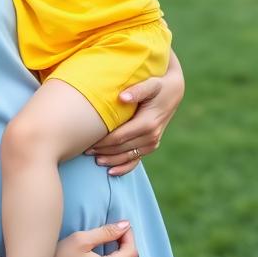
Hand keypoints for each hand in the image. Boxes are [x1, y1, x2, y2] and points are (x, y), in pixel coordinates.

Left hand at [88, 50, 184, 175]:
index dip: (102, 142)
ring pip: (128, 156)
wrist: (173, 91)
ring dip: (111, 160)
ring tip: (94, 160)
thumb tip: (122, 97)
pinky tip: (111, 172)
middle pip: (121, 148)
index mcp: (148, 123)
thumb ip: (138, 90)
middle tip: (84, 150)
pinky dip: (124, 167)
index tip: (87, 142)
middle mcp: (151, 136)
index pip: (119, 137)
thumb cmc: (158, 85)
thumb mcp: (151, 84)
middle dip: (103, 151)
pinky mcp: (152, 145)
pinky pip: (137, 160)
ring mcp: (152, 143)